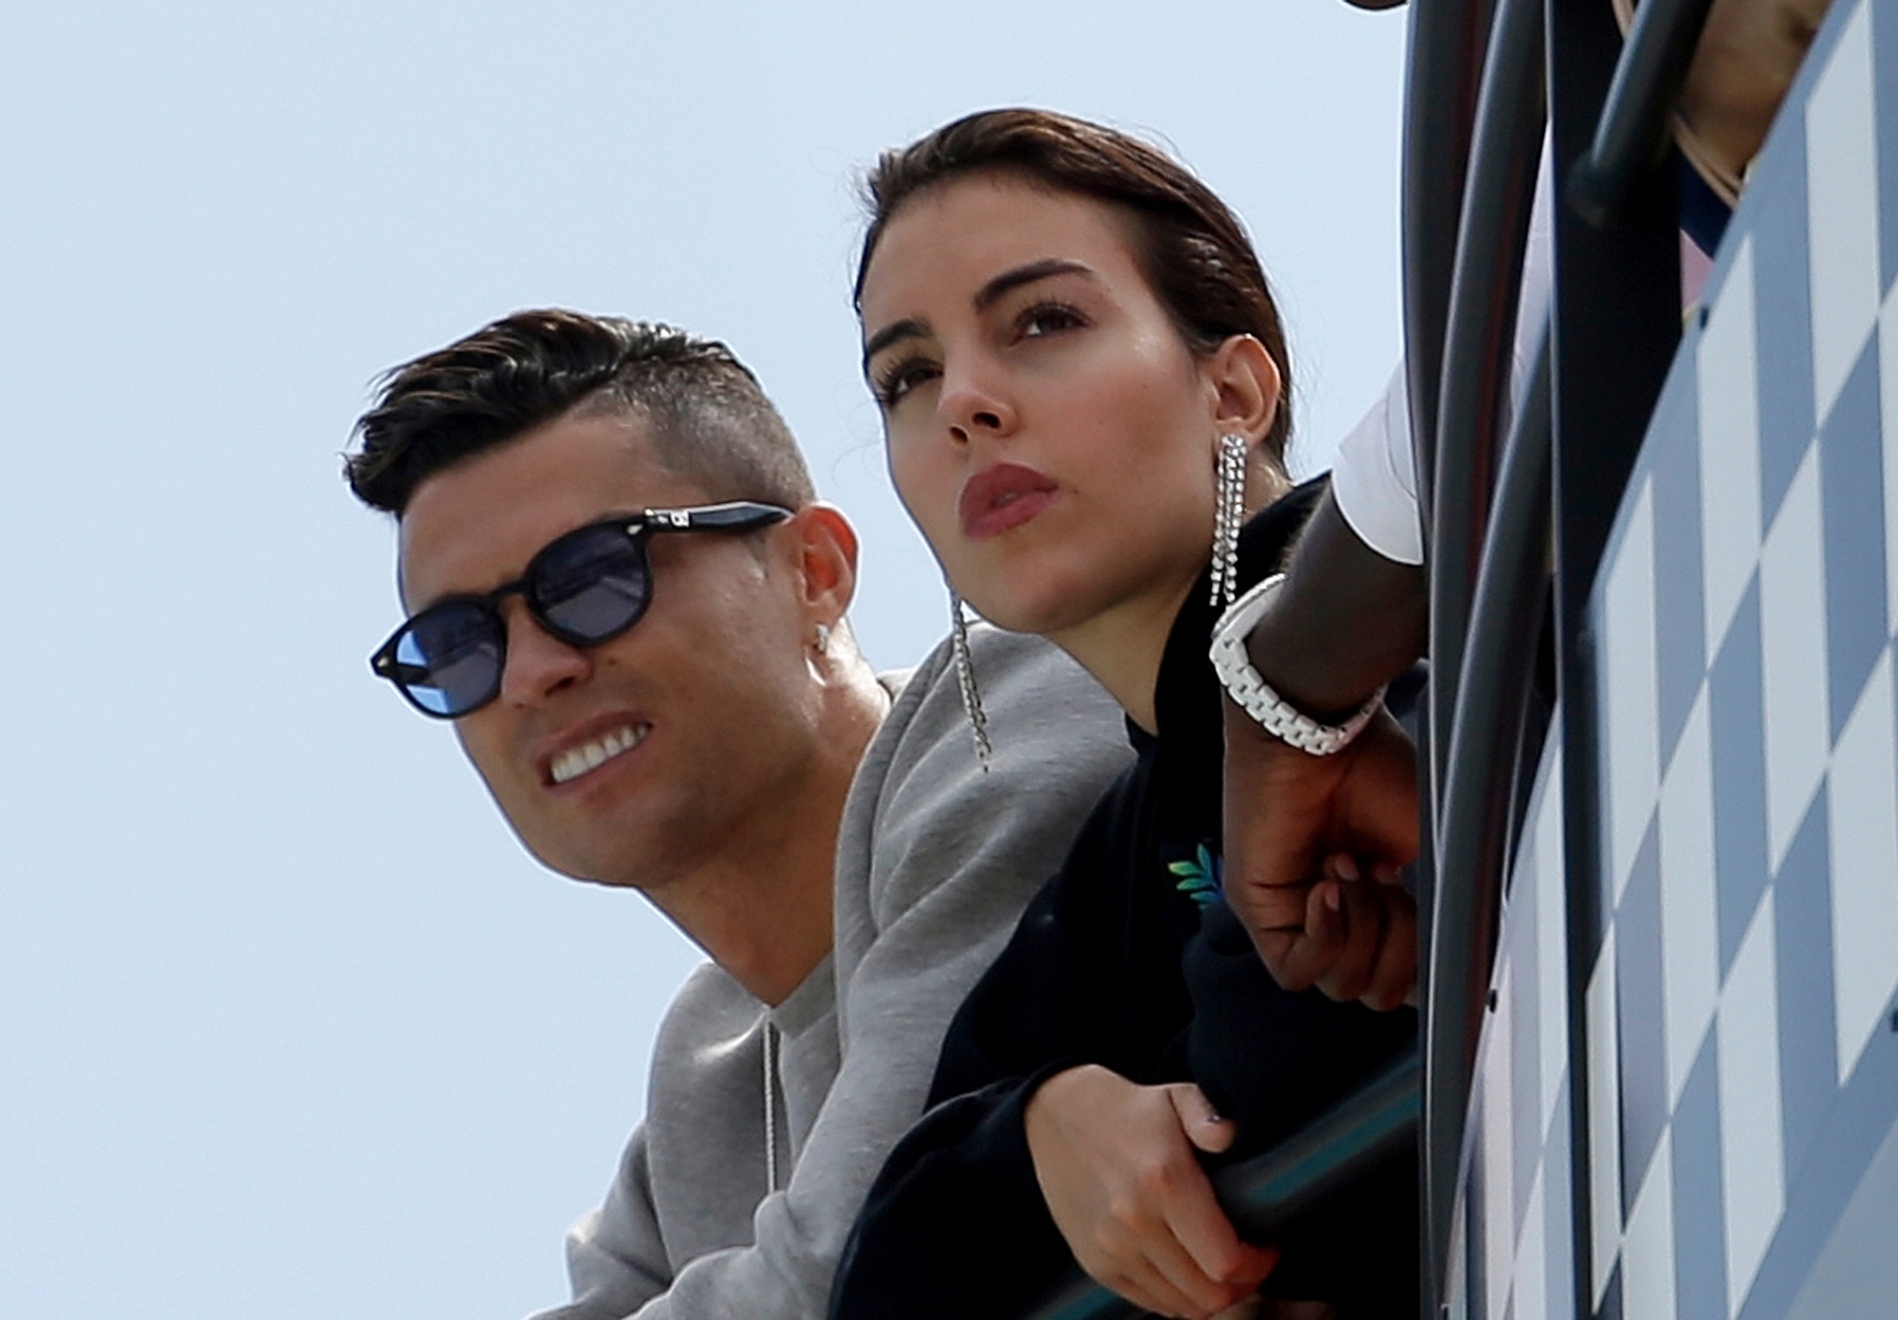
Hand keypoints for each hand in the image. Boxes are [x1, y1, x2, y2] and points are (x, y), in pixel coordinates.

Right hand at [1025, 1065, 1276, 1317]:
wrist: (1057, 1118)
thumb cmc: (1127, 1110)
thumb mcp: (1174, 1096)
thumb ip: (1209, 1114)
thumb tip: (1229, 1136)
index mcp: (1164, 1181)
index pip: (1225, 1260)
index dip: (1257, 1265)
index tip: (1264, 1249)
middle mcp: (1135, 1222)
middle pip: (1208, 1294)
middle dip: (1240, 1285)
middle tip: (1247, 1263)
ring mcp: (1111, 1248)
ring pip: (1181, 1305)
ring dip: (1208, 1295)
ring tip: (1217, 1267)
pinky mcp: (1095, 1262)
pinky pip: (1149, 1302)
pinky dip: (1175, 1297)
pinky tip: (1184, 1270)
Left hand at [1222, 703, 1419, 1009]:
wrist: (1321, 731)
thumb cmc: (1374, 767)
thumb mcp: (1437, 849)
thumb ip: (1449, 912)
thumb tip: (1464, 969)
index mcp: (1383, 902)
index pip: (1406, 977)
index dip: (1424, 957)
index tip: (1422, 903)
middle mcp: (1341, 914)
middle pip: (1377, 990)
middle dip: (1397, 945)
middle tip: (1389, 883)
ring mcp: (1297, 915)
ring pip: (1340, 984)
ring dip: (1361, 931)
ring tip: (1353, 870)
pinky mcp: (1259, 909)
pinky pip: (1295, 971)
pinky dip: (1326, 938)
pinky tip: (1330, 889)